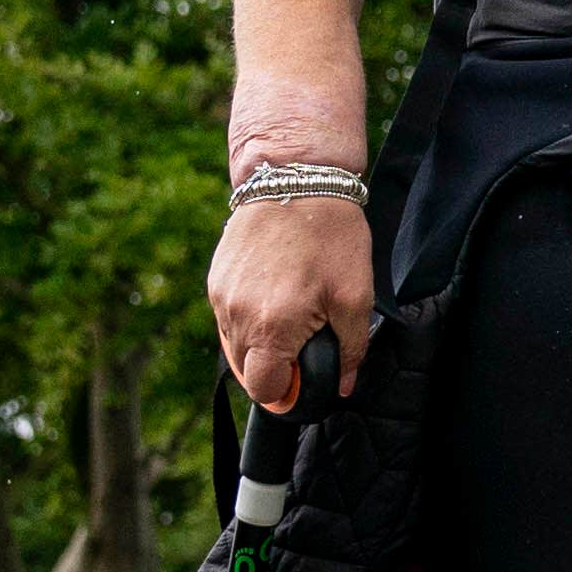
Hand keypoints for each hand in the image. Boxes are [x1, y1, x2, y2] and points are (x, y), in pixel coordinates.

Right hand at [209, 196, 376, 412]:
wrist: (296, 179)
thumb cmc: (331, 237)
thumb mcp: (355, 297)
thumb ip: (351, 349)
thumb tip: (342, 384)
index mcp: (273, 328)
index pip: (265, 389)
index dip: (286, 392)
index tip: (304, 379)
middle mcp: (238, 316)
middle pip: (247, 371)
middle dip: (273, 368)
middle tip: (302, 346)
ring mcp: (221, 297)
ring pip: (235, 344)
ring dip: (259, 342)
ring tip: (290, 314)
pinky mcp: (216, 279)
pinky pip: (228, 316)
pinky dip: (248, 317)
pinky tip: (273, 295)